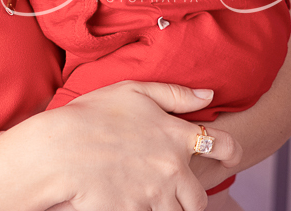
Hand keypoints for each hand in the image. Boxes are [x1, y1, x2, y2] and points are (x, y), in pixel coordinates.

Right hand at [38, 81, 241, 210]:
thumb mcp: (132, 91)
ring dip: (167, 208)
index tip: (230, 156)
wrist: (58, 151)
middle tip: (173, 190)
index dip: (231, 152)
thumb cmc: (90, 116)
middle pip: (199, 197)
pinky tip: (128, 201)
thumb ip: (174, 94)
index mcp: (175, 135)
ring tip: (147, 196)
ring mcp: (156, 196)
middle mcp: (172, 169)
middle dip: (191, 197)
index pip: (223, 146)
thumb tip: (209, 96)